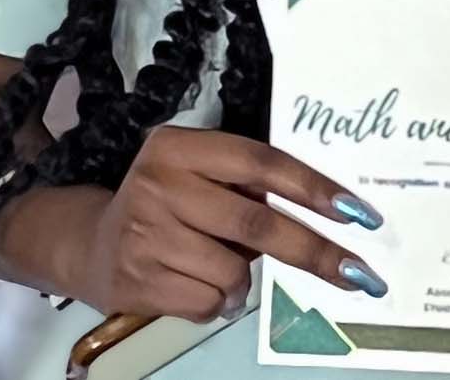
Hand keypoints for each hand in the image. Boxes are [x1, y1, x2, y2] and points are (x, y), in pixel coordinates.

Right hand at [18, 126, 387, 321]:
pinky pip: (209, 302)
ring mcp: (145, 235)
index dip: (314, 189)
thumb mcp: (199, 173)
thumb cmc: (168, 204)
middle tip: (359, 275)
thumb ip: (247, 183)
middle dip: (314, 252)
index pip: (262, 163)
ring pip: (234, 271)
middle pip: (256, 225)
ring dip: (244, 280)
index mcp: (180, 147)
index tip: (358, 213)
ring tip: (220, 268)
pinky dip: (219, 302)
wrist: (90, 243)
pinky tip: (195, 286)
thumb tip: (330, 212)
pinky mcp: (138, 281)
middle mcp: (159, 184)